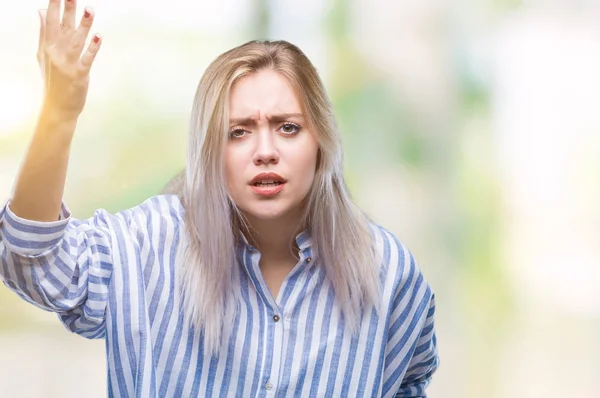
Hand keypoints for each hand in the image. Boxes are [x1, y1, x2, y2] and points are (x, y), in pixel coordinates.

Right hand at [37, 0, 101, 122]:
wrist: (58, 107)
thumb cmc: (53, 80)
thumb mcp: (43, 55)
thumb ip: (44, 32)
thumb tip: (42, 11)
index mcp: (48, 47)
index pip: (50, 22)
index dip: (54, 6)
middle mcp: (56, 53)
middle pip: (62, 28)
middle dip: (67, 10)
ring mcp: (68, 64)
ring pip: (76, 41)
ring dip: (83, 25)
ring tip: (90, 9)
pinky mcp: (80, 74)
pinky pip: (87, 58)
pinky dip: (93, 47)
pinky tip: (99, 36)